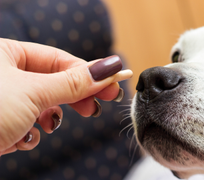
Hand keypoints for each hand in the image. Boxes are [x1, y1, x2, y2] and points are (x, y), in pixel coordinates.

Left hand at [0, 38, 132, 155]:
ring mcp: (2, 98)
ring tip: (45, 126)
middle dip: (73, 98)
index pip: (60, 60)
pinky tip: (21, 139)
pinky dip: (29, 133)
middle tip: (95, 108)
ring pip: (42, 105)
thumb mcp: (33, 93)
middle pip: (53, 82)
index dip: (89, 73)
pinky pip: (27, 123)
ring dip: (47, 119)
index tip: (113, 84)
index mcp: (6, 53)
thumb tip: (109, 67)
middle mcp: (4, 73)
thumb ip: (73, 82)